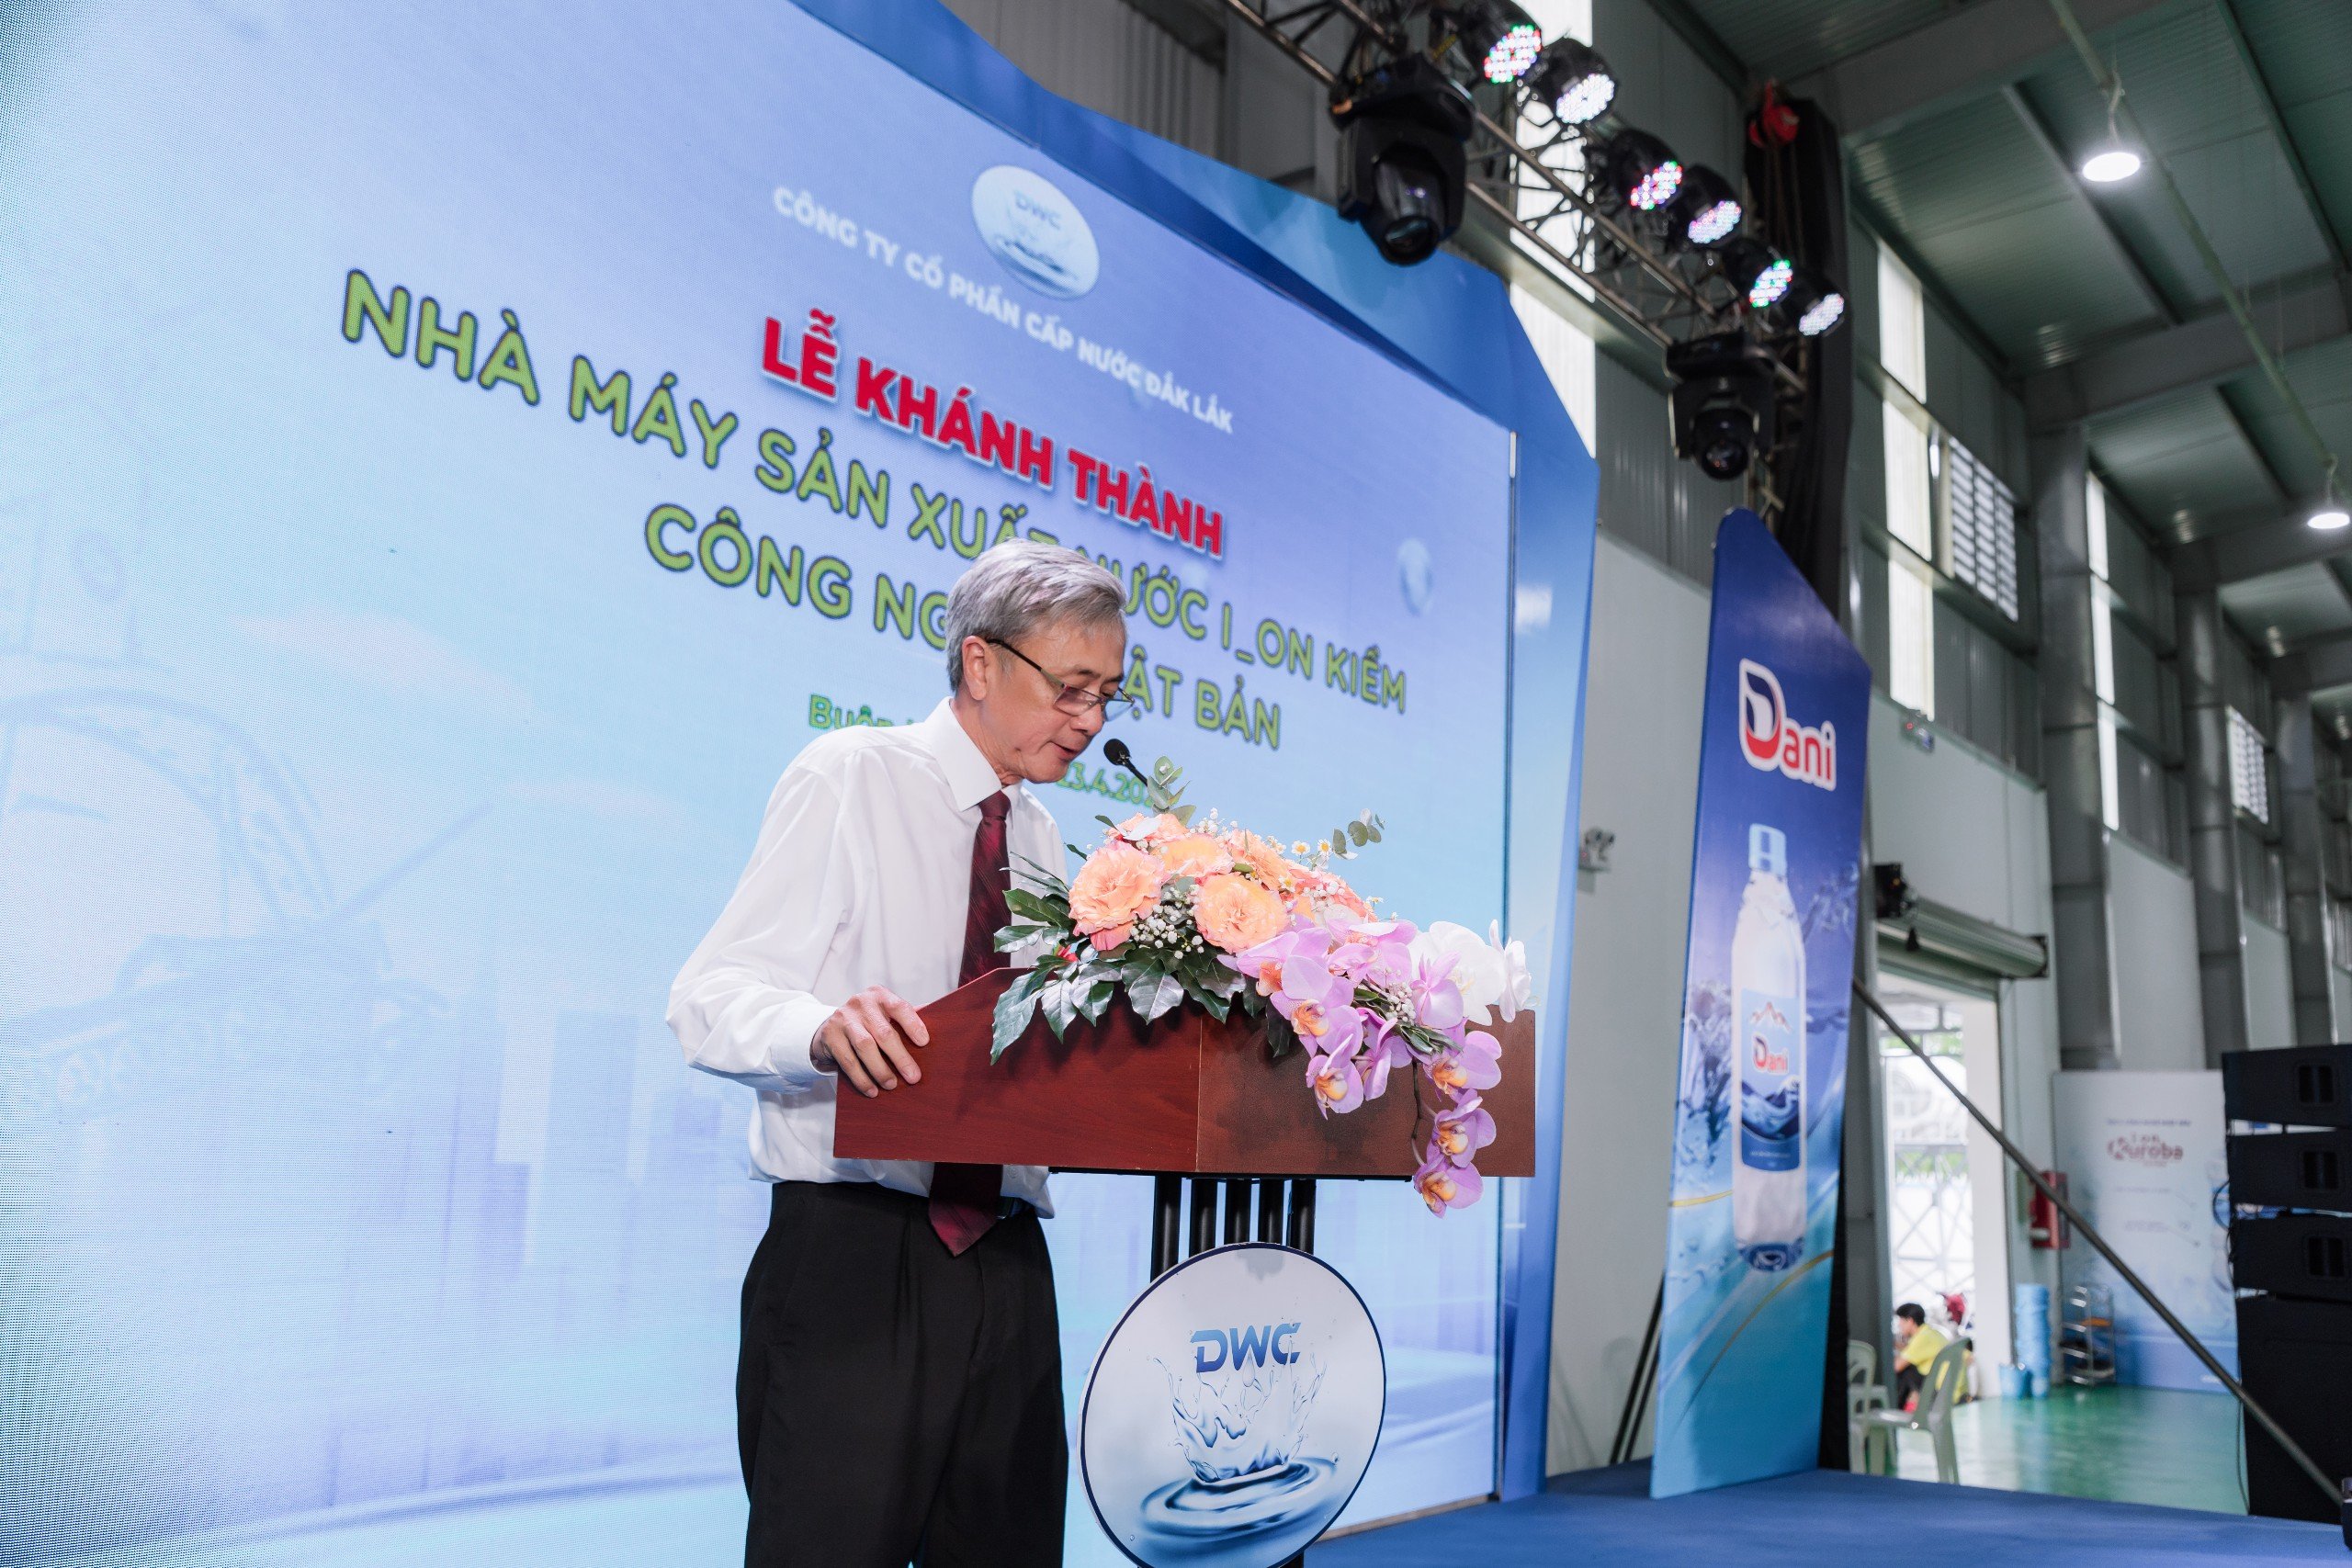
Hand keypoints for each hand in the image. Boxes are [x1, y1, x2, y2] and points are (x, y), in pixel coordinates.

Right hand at [811, 987, 930, 1096]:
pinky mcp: (829, 1035)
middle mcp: (861, 1003)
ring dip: (880, 1070)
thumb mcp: (885, 1015)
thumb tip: (941, 1025)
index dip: (913, 1024)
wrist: (831, 1027)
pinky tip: (872, 1090)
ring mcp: (843, 1018)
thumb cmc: (869, 1023)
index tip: (925, 1043)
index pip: (900, 1007)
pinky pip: (847, 1060)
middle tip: (913, 1077)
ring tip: (892, 1085)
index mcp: (880, 995)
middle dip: (900, 1057)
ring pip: (865, 1046)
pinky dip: (861, 1078)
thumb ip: (907, 1019)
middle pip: (884, 1032)